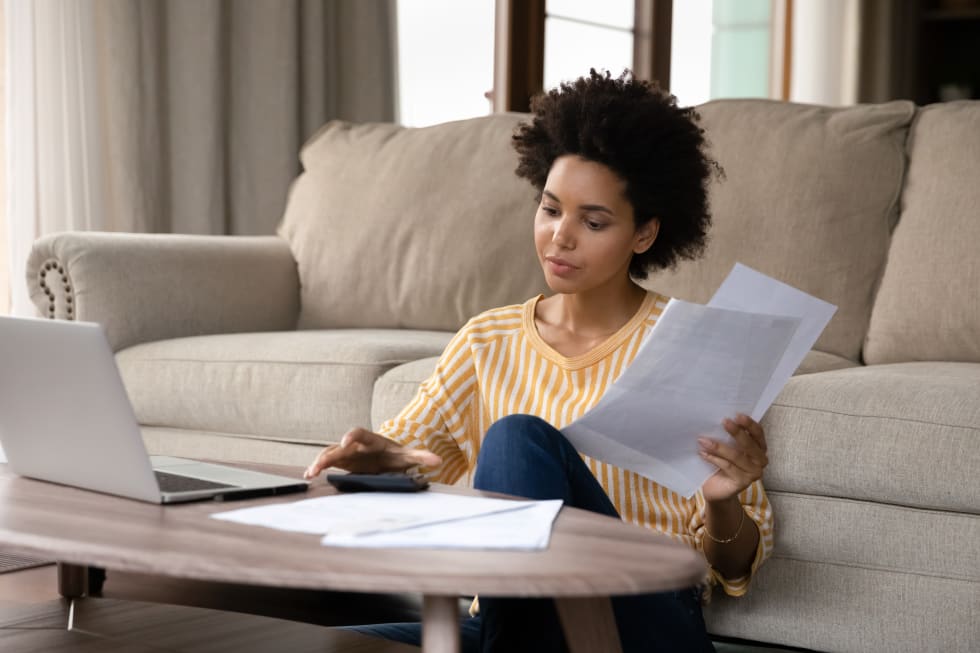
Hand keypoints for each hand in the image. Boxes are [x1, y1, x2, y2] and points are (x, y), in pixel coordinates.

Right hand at [303, 427, 441, 478]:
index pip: (359, 433)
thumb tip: (437, 460)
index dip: (351, 436)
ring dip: (319, 462)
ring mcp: (347, 453)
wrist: (388, 457)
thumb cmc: (396, 454)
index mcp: (371, 439)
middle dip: (329, 454)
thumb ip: (420, 457)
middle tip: (320, 464)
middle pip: (339, 446)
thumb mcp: (408, 456)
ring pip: (330, 454)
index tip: (345, 440)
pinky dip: (319, 468)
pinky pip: (328, 463)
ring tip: (310, 473)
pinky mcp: (342, 462)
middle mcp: (355, 445)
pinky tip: (310, 476)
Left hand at [698, 414, 767, 502]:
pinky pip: (728, 467)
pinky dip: (714, 459)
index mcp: (759, 448)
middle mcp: (760, 460)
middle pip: (750, 444)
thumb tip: (716, 418)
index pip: (758, 433)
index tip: (738, 415)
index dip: (750, 424)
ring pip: (737, 456)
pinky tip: (703, 453)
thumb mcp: (727, 447)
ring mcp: (753, 473)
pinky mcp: (743, 482)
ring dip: (719, 447)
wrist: (716, 489)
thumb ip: (727, 436)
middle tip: (724, 422)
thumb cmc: (722, 464)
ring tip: (703, 440)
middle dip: (737, 432)